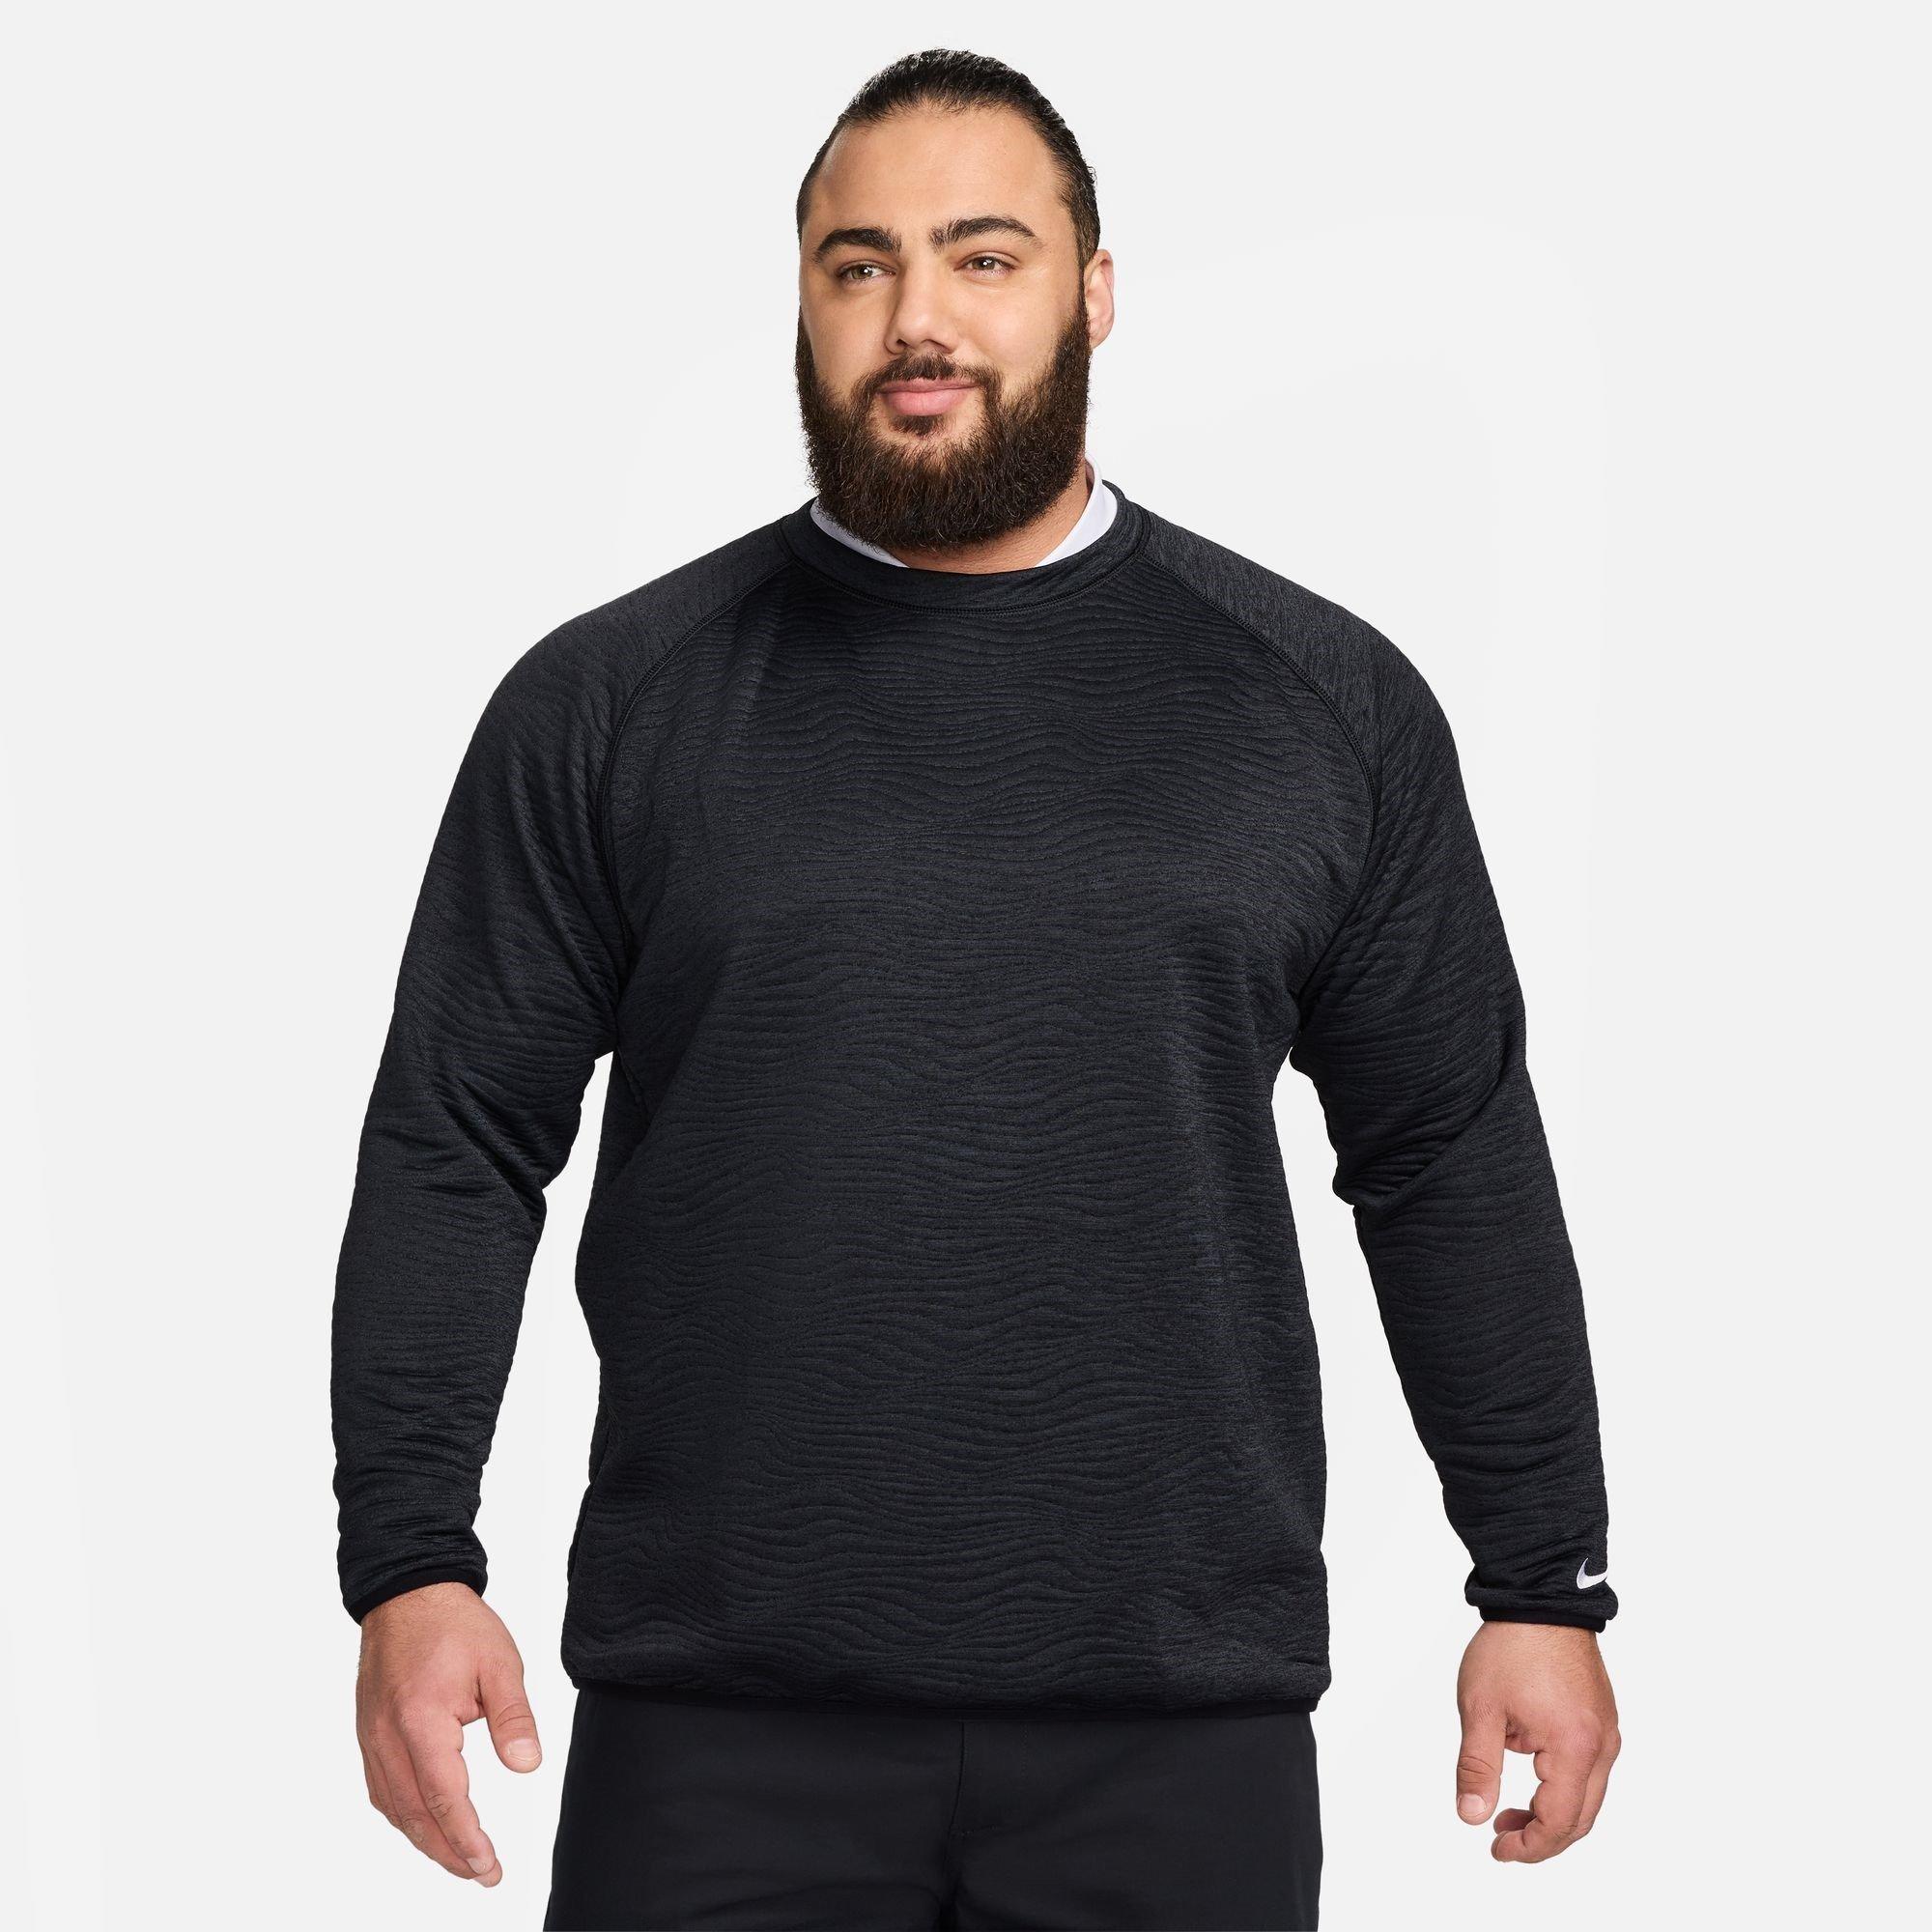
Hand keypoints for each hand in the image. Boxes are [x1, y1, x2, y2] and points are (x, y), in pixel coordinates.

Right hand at [355, 1581, 541, 1884]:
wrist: (408, 1591)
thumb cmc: (454, 1623)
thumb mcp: (499, 1663)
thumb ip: (514, 1717)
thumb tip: (527, 1765)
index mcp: (421, 1720)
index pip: (445, 1798)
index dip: (467, 1839)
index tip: (489, 1866)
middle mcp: (388, 1737)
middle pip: (416, 1815)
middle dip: (449, 1852)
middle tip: (481, 1874)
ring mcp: (372, 1737)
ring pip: (394, 1807)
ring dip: (425, 1840)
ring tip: (459, 1859)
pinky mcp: (368, 1732)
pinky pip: (382, 1788)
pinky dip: (404, 1815)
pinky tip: (424, 1824)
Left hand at [1454, 1620, 1619, 1862]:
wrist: (1540, 1596)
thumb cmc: (1511, 1647)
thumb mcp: (1480, 1708)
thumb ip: (1477, 1767)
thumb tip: (1470, 1815)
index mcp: (1574, 1747)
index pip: (1559, 1821)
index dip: (1529, 1846)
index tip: (1497, 1849)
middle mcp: (1601, 1745)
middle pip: (1581, 1819)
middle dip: (1542, 1837)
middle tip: (1501, 1838)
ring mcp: (1607, 1732)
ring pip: (1588, 1796)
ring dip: (1552, 1813)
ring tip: (1508, 1811)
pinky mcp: (1602, 1718)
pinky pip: (1589, 1769)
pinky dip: (1562, 1786)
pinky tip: (1528, 1771)